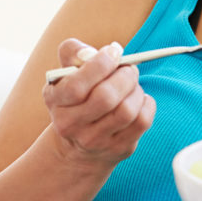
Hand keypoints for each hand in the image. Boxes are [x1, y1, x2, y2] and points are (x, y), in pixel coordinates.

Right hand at [43, 38, 155, 167]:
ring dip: (136, 90)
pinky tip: (137, 100)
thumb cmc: (77, 94)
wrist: (77, 142)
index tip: (114, 51)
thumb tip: (97, 52)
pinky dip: (146, 104)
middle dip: (125, 76)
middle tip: (129, 68)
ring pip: (127, 111)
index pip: (76, 86)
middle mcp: (70, 125)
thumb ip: (74, 52)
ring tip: (132, 84)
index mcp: (55, 100)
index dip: (100, 65)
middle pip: (106, 98)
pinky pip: (142, 121)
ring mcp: (94, 141)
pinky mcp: (118, 148)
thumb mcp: (66, 71)